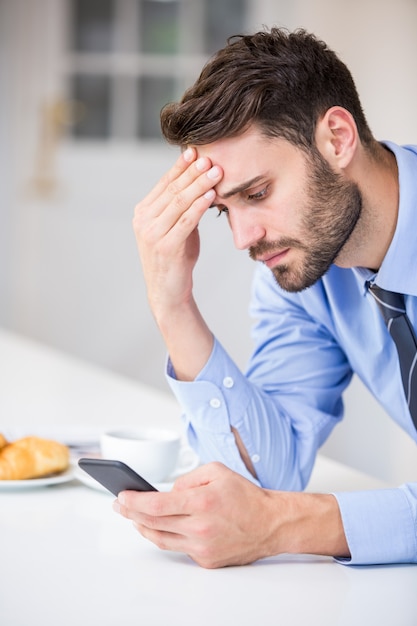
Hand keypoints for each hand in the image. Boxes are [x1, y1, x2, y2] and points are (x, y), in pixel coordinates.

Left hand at [114, 462, 276, 567]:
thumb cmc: (245, 495)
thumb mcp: (216, 471)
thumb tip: (167, 492)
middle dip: (131, 513)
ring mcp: (202, 547)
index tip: (121, 496)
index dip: (134, 501)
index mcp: (201, 502)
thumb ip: (187, 478)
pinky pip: (178, 547)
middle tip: (120, 504)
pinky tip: (159, 527)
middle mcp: (200, 527)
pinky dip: (166, 535)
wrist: (270, 523)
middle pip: (152, 523)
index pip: (156, 505)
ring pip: (161, 539)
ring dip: (142, 527)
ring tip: (133, 516)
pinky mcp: (206, 560)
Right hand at [133, 148, 222, 322]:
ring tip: (216, 172)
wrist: (168, 291)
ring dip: (199, 185)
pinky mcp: (165, 247)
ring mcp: (152, 234)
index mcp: (143, 212)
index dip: (180, 167)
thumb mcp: (176, 228)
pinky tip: (211, 195)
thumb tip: (200, 181)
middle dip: (192, 172)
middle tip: (210, 157)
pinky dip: (198, 206)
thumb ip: (182, 208)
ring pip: (179, 203)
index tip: (195, 151)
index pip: (164, 184)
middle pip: (172, 190)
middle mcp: (143, 221)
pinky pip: (185, 221)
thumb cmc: (176, 257)